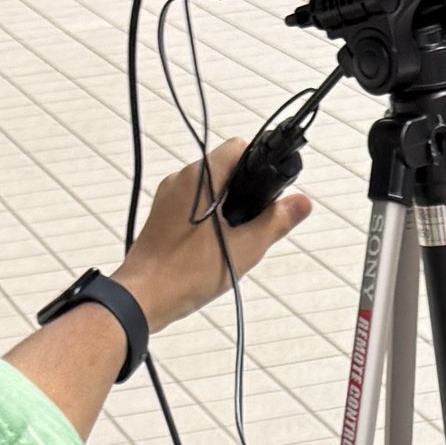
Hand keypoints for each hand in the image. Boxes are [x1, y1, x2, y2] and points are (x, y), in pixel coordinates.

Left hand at [117, 135, 313, 332]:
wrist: (144, 297)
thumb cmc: (184, 273)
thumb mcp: (244, 249)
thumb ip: (276, 222)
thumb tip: (301, 203)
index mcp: (201, 178)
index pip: (239, 147)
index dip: (260, 165)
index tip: (270, 190)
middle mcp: (181, 180)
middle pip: (225, 168)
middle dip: (246, 192)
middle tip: (254, 223)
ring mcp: (169, 197)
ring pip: (210, 189)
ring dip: (228, 207)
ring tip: (234, 240)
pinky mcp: (163, 215)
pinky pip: (194, 205)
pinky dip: (210, 219)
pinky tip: (215, 247)